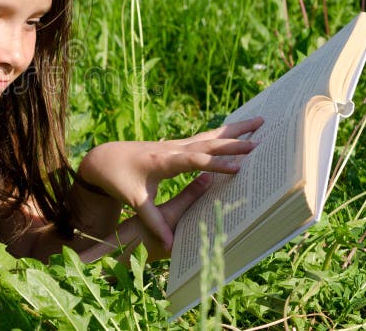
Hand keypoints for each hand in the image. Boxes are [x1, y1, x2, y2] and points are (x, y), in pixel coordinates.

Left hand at [76, 117, 262, 259]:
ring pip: (210, 135)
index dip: (216, 164)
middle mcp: (172, 148)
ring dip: (235, 129)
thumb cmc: (119, 180)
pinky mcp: (177, 145)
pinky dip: (223, 133)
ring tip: (261, 121)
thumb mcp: (134, 202)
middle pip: (208, 143)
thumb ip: (153, 221)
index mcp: (163, 161)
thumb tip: (169, 245)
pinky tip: (237, 128)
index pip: (195, 161)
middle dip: (234, 142)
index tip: (239, 167)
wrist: (104, 159)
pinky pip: (205, 137)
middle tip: (260, 140)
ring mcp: (175, 144)